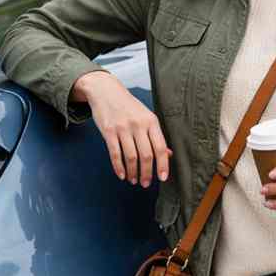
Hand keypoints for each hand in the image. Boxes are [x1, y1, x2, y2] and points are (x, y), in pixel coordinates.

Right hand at [73, 71, 172, 186]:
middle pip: (146, 155)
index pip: (160, 147)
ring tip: (134, 180)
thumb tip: (168, 154)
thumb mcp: (146, 117)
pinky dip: (119, 167)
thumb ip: (156, 136)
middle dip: (146, 173)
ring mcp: (123, 128)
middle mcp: (138, 125)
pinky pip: (115, 153)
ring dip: (133, 172)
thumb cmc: (129, 106)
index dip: (162, 165)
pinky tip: (122, 175)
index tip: (163, 178)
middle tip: (145, 183)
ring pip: (131, 157)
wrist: (106, 91)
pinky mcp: (108, 131)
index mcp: (151, 121)